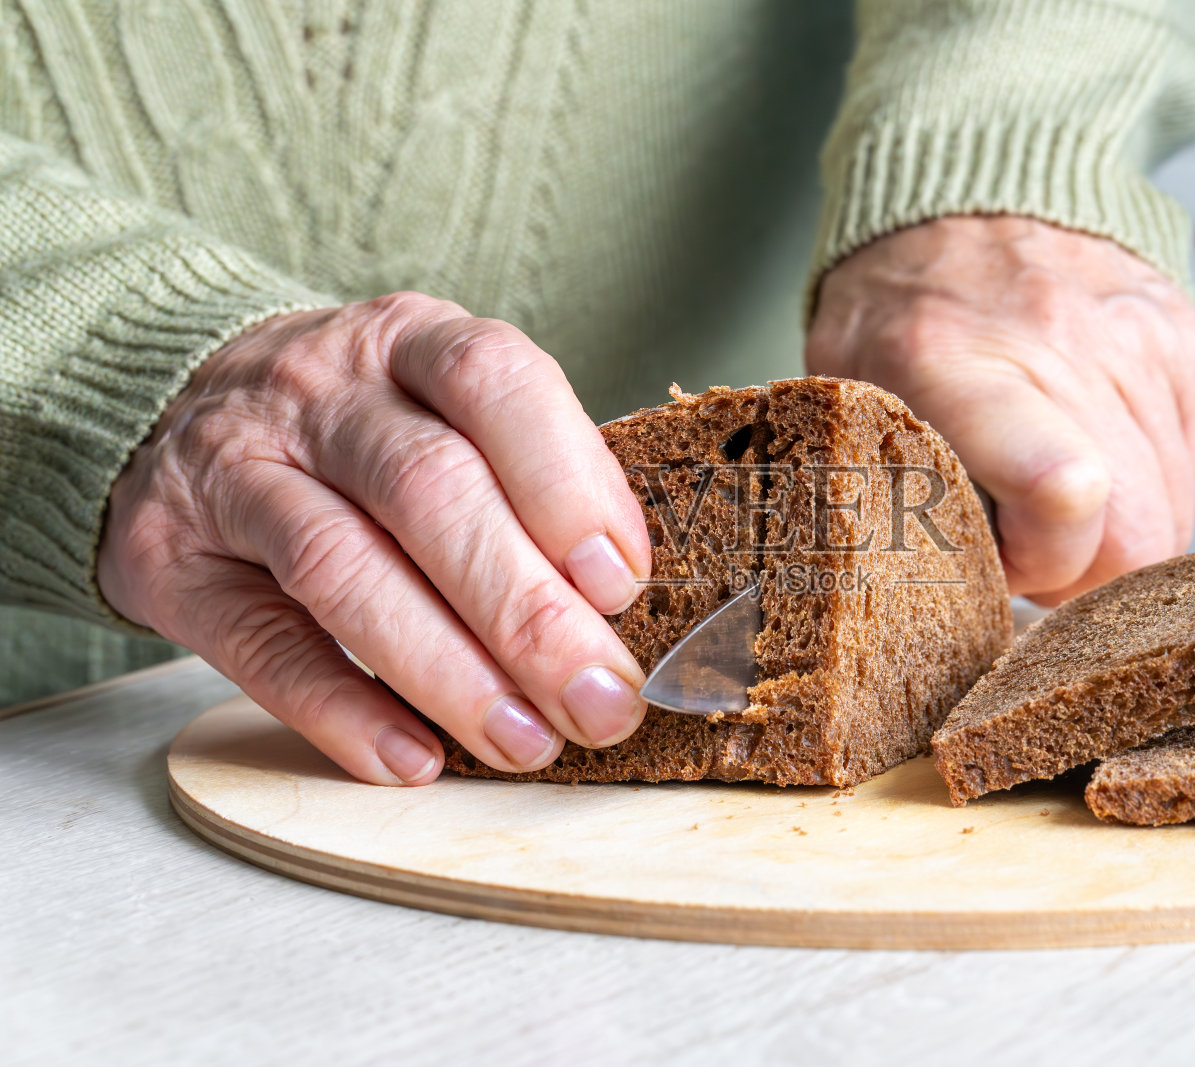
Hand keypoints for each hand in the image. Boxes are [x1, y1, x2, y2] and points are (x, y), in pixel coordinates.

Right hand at [99, 293, 652, 784]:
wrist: (174, 407)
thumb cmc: (358, 425)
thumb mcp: (445, 407)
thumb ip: (529, 478)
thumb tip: (613, 602)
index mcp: (408, 339)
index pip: (492, 381)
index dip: (566, 484)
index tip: (620, 585)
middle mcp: (315, 391)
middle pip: (428, 491)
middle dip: (527, 611)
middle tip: (598, 699)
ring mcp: (232, 468)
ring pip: (344, 570)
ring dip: (449, 672)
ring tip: (526, 740)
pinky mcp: (169, 561)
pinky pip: (262, 646)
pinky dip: (343, 711)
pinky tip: (414, 757)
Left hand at [807, 217, 1194, 604]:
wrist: (970, 182)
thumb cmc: (902, 302)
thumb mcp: (847, 396)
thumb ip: (880, 494)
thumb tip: (921, 588)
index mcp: (954, 367)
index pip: (1056, 484)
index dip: (1050, 558)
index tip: (1010, 563)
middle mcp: (1061, 348)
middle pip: (1137, 535)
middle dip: (1086, 573)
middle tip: (1027, 541)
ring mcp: (1138, 343)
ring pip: (1176, 513)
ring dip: (1118, 530)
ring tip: (1050, 484)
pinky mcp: (1188, 343)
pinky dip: (1151, 484)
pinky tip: (1095, 450)